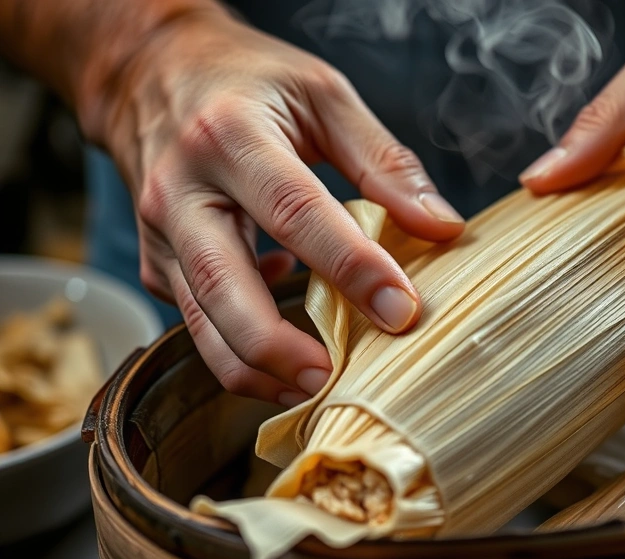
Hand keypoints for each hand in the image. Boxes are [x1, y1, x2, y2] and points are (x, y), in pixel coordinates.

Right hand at [91, 9, 464, 405]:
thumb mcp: (322, 93)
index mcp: (229, 136)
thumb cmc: (246, 80)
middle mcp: (180, 189)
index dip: (351, 267)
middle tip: (337, 379)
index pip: (295, 213)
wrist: (151, 72)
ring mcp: (159, 232)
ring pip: (200, 322)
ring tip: (316, 387)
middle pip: (223, 288)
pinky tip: (285, 340)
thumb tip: (441, 226)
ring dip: (257, 368)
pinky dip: (238, 346)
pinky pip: (195, 319)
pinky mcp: (156, 261)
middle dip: (281, 348)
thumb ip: (384, 161)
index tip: (401, 309)